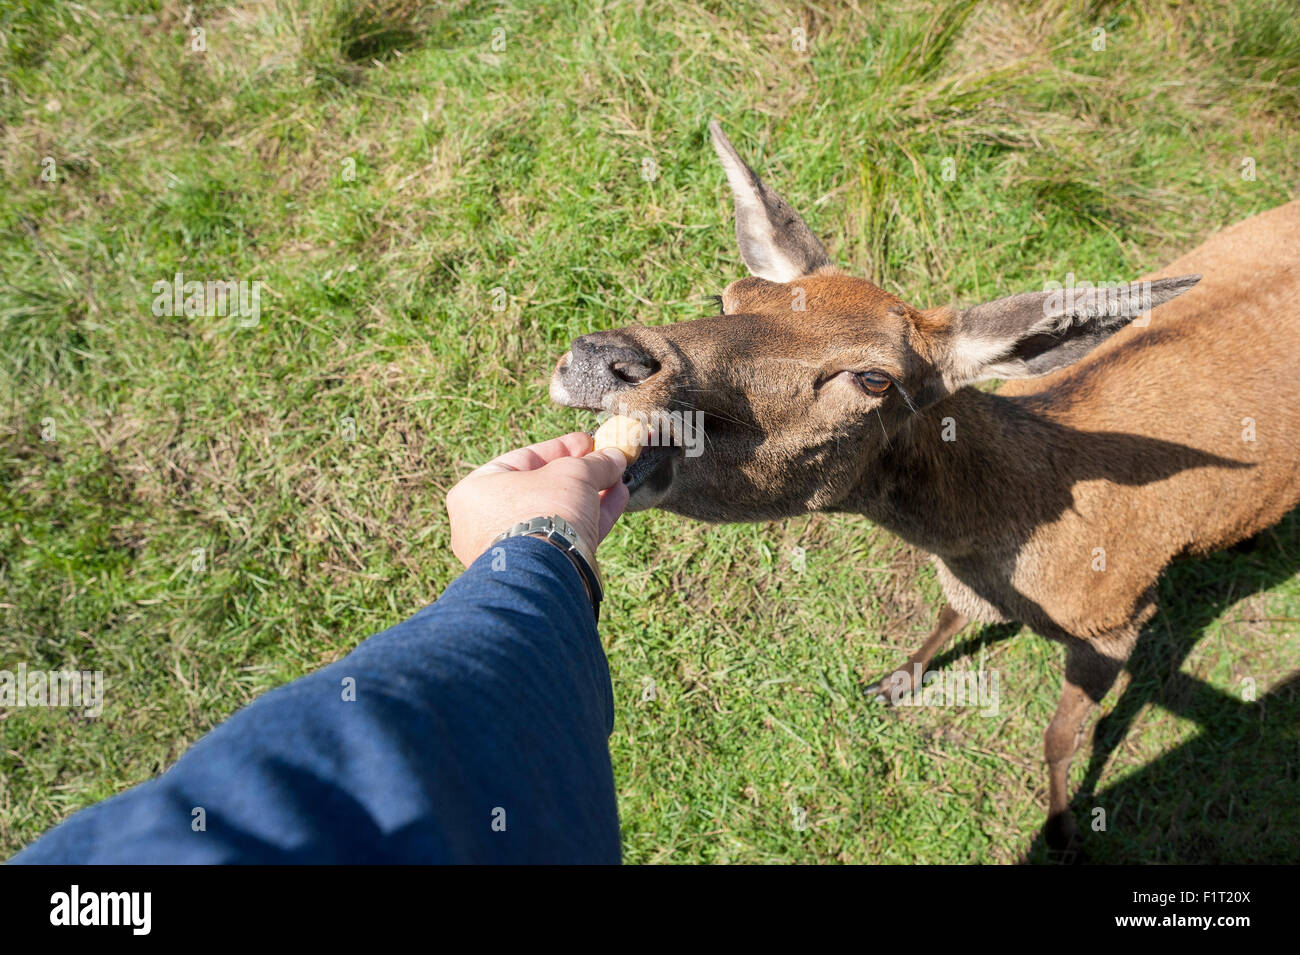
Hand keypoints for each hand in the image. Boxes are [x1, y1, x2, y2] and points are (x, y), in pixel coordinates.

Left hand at [446, 432, 629, 566]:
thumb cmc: (543, 511)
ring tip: (618, 481)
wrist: (545, 572)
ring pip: (556, 515)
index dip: (561, 448)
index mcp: (477, 491)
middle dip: (579, 475)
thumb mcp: (572, 473)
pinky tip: (617, 500)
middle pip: (543, 489)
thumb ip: (594, 463)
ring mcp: (511, 550)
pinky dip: (590, 519)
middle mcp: (486, 522)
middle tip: (604, 463)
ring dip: (590, 496)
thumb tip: (615, 457)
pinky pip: (564, 536)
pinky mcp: (536, 570)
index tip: (587, 442)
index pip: (524, 459)